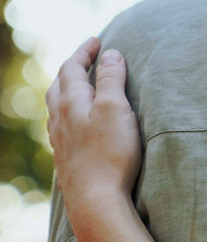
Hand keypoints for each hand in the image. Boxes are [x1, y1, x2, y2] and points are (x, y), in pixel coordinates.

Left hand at [46, 38, 142, 223]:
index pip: (72, 68)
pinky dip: (66, 114)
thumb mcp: (116, 109)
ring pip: (55, 107)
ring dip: (66, 91)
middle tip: (86, 59)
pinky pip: (60, 127)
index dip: (84, 52)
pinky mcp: (66, 159)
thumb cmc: (110, 153)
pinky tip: (73, 124)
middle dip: (72, 68)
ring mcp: (60, 140)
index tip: (97, 41)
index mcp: (71, 102)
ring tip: (78, 87)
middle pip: (59, 86)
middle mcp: (59, 119)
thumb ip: (112, 79)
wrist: (96, 200)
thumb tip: (110, 54)